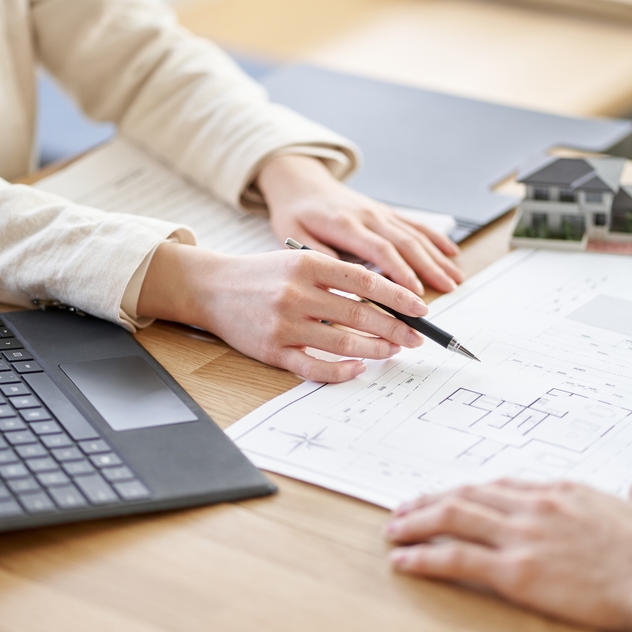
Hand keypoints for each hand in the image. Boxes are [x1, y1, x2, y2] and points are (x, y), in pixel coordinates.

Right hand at [137, 242, 427, 381]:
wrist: (210, 287)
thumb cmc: (262, 274)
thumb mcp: (298, 260)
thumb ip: (336, 276)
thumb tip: (385, 299)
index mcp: (308, 264)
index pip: (366, 282)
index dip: (398, 297)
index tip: (421, 308)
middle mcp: (297, 293)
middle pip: (360, 315)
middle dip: (395, 328)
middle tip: (415, 338)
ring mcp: (284, 324)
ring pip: (343, 343)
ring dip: (375, 350)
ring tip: (393, 351)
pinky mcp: (273, 351)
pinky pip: (314, 366)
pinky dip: (340, 371)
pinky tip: (358, 369)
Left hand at [256, 154, 463, 295]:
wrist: (300, 181)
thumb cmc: (295, 212)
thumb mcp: (293, 235)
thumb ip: (317, 256)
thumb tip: (339, 283)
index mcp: (345, 224)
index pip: (379, 249)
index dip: (399, 272)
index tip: (414, 293)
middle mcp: (368, 215)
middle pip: (405, 243)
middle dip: (428, 268)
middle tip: (446, 291)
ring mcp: (380, 212)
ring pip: (415, 234)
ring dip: (437, 257)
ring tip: (456, 279)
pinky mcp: (385, 211)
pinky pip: (415, 224)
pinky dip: (436, 239)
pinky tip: (452, 253)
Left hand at [384, 479, 631, 631]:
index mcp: (561, 491)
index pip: (501, 486)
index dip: (469, 492)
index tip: (451, 497)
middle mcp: (534, 506)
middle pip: (467, 495)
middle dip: (431, 501)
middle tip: (407, 509)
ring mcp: (522, 536)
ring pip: (453, 518)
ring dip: (417, 522)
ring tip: (395, 530)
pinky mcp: (516, 571)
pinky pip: (456, 559)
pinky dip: (424, 557)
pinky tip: (404, 560)